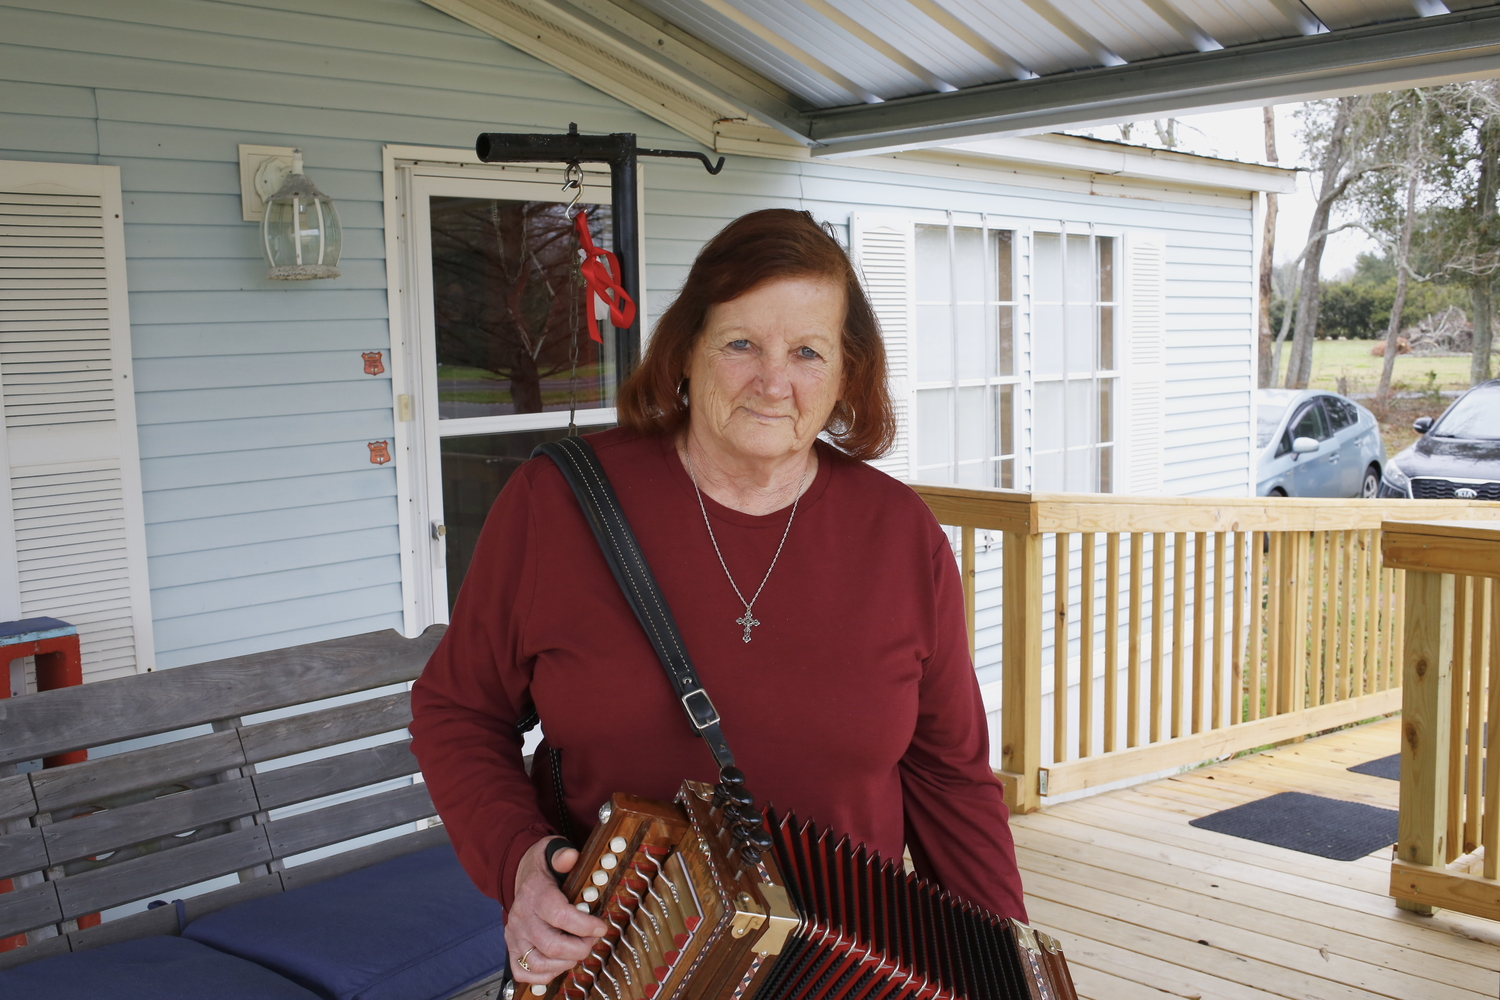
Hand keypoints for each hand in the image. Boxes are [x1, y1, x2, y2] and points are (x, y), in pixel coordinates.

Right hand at [507, 837, 607, 985]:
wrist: (518, 876)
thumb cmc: (543, 869)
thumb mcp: (552, 853)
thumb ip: (562, 856)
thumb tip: (571, 856)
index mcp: (535, 894)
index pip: (560, 915)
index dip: (584, 925)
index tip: (601, 927)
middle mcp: (522, 917)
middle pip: (552, 945)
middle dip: (579, 948)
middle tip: (592, 940)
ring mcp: (515, 936)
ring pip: (539, 962)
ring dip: (565, 963)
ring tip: (577, 951)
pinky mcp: (512, 948)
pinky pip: (524, 972)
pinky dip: (544, 975)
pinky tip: (559, 962)